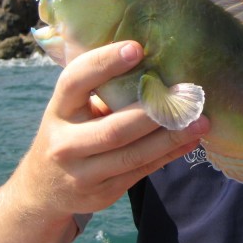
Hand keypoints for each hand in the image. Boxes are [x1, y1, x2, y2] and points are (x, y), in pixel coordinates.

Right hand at [14, 40, 209, 219]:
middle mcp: (64, 144)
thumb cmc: (70, 131)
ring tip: (200, 121)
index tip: (137, 48)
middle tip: (186, 95)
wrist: (43, 189)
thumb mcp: (71, 109)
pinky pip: (141, 171)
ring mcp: (82, 174)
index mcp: (58, 110)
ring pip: (132, 155)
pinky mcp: (102, 194)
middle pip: (113, 129)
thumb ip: (100, 89)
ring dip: (170, 137)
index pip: (74, 82)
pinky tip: (190, 141)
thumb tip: (154, 60)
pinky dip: (169, 155)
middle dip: (153, 112)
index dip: (104, 63)